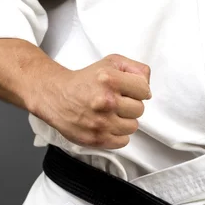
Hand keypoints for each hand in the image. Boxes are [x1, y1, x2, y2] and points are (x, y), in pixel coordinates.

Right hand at [33, 53, 151, 148]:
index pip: (144, 90)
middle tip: (116, 102)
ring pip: (133, 126)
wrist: (56, 96)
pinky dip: (118, 135)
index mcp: (109, 79)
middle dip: (130, 105)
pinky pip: (123, 141)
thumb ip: (134, 68)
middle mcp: (106, 101)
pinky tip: (108, 125)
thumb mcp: (110, 63)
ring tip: (111, 114)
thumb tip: (148, 86)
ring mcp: (101, 122)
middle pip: (139, 109)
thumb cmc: (85, 81)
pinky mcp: (97, 139)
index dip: (138, 90)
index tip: (128, 90)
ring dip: (125, 121)